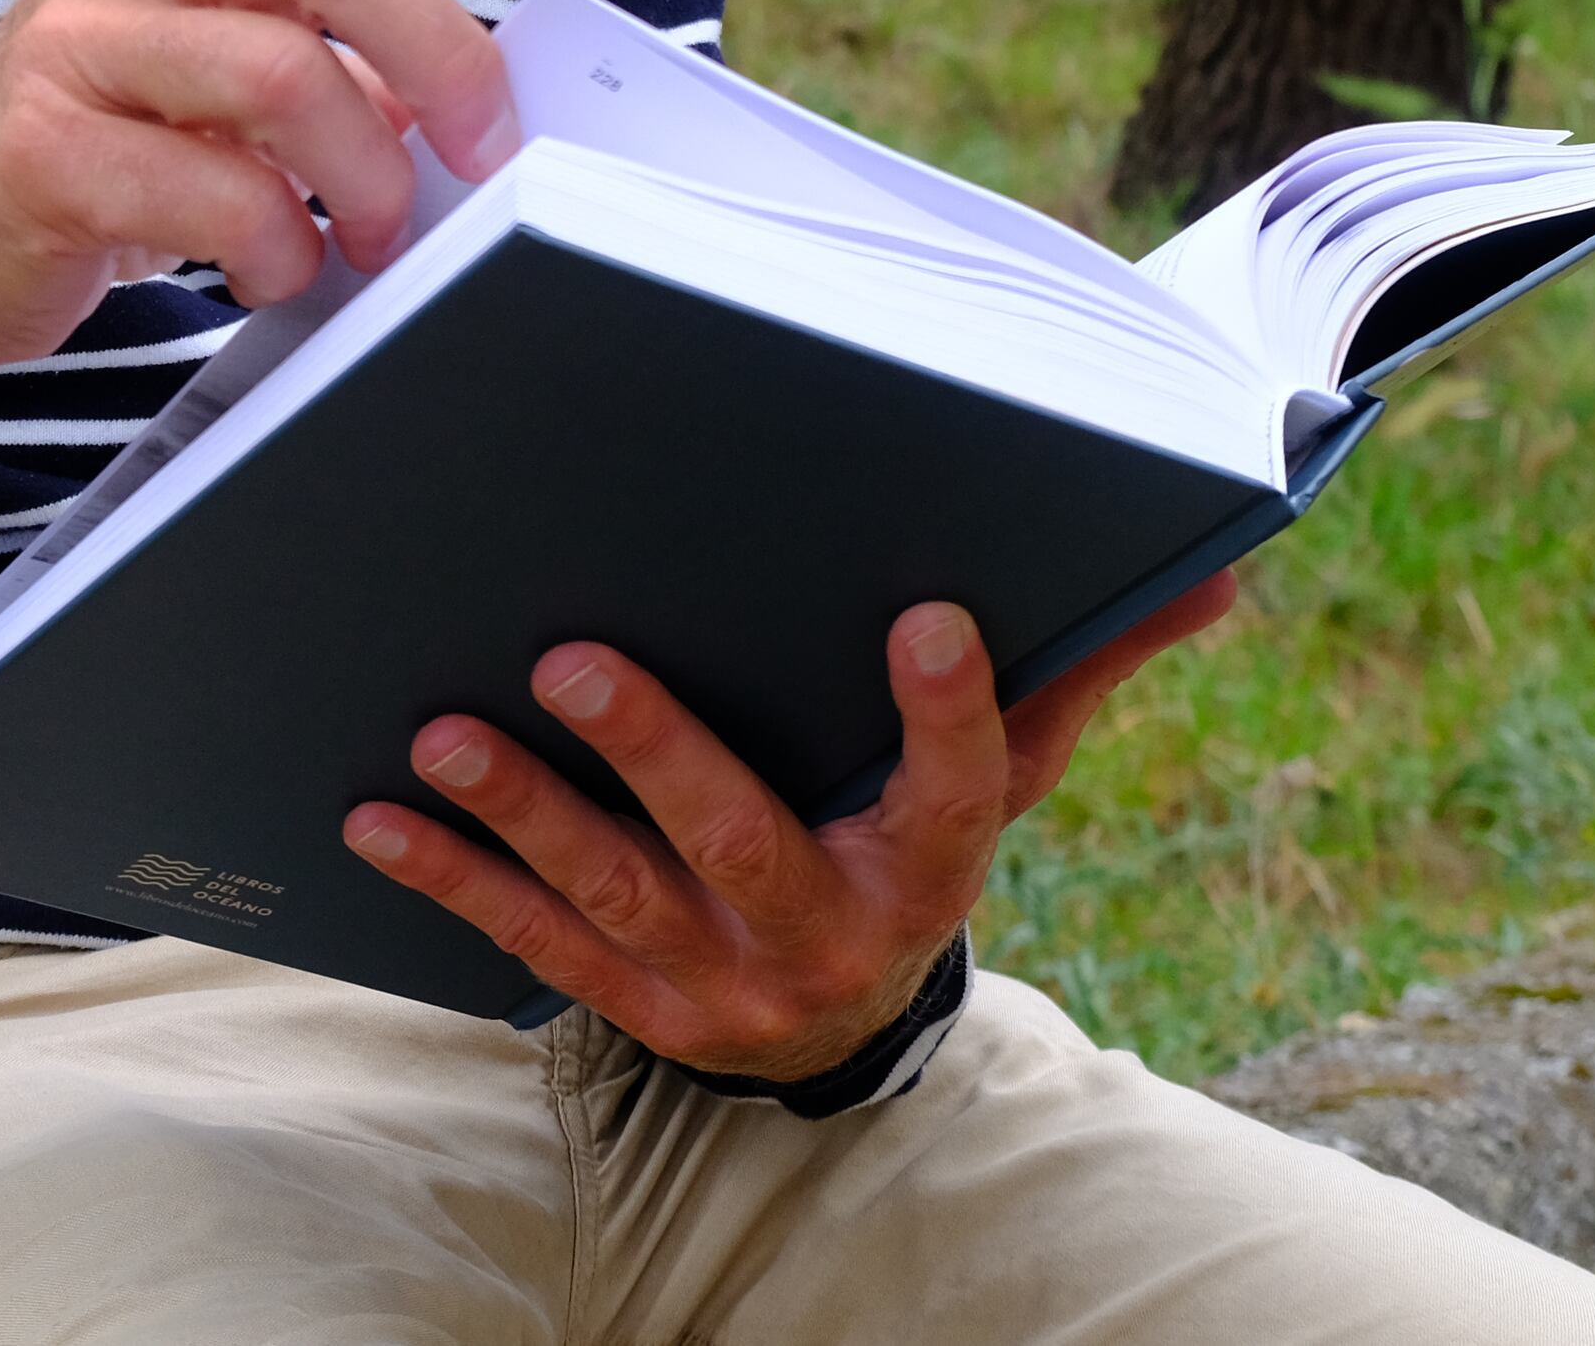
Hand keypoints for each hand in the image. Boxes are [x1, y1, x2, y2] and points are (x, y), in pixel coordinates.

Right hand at [0, 0, 630, 386]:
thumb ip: (335, 34)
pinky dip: (279, 244)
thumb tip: (479, 90)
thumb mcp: (222, 46)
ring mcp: (80, 37)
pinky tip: (277, 267)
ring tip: (370, 235)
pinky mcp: (46, 148)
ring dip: (364, 173)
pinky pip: (213, 189)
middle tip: (486, 146)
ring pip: (281, 71)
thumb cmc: (112, 127)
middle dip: (441, 48)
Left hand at [342, 571, 1242, 1082]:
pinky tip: (379, 815)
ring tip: (445, 733)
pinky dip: (450, 880)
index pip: (962, 788)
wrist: (845, 1023)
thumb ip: (1086, 669)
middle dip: (656, 754)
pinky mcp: (632, 1004)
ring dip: (523, 814)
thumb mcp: (1008, 780)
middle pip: (744, 841)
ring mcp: (718, 978)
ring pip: (614, 893)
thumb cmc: (913, 846)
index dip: (949, 710)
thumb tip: (1215, 571)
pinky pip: (530, 942)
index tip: (926, 614)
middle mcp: (826, 930)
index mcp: (930, 863)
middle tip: (573, 658)